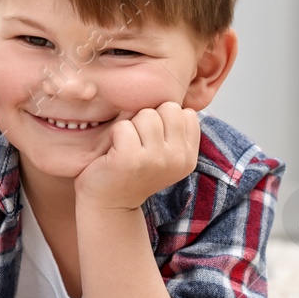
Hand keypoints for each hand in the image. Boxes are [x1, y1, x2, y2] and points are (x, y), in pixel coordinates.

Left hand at [74, 102, 199, 212]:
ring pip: (146, 114)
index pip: (185, 113)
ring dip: (131, 126)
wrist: (109, 203)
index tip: (151, 140)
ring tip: (126, 147)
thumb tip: (177, 94)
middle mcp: (178, 158)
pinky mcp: (131, 160)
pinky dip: (114, 135)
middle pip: (168, 108)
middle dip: (148, 118)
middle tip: (137, 142)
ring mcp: (156, 160)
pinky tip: (113, 153)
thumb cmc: (132, 170)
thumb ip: (174, 129)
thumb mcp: (163, 152)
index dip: (163, 119)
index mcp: (189, 156)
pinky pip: (123, 126)